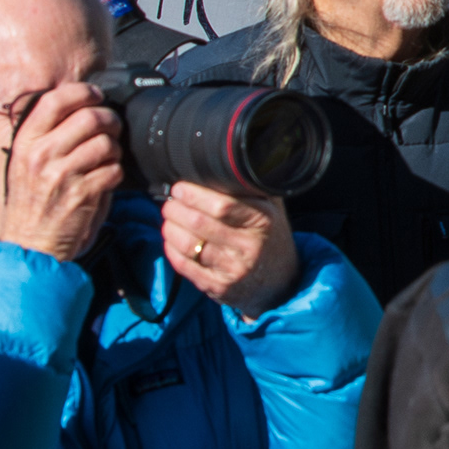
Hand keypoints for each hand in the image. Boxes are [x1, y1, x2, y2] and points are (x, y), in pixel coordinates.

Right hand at [0, 82, 124, 265]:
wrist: (29, 244)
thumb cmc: (30, 203)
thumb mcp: (24, 164)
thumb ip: (46, 137)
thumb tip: (80, 109)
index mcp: (25, 143)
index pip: (55, 100)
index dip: (82, 92)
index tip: (95, 95)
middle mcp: (41, 155)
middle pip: (88, 117)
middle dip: (109, 119)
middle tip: (112, 127)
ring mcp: (62, 174)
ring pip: (105, 142)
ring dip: (115, 147)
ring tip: (108, 156)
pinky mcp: (82, 193)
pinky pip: (113, 169)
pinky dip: (116, 172)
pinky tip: (106, 177)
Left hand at [163, 178, 297, 315]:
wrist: (281, 283)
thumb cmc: (270, 237)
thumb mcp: (273, 208)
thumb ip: (252, 187)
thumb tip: (225, 162)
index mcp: (263, 221)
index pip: (222, 206)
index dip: (194, 195)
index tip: (179, 188)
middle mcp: (250, 247)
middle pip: (200, 224)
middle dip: (176, 209)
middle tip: (169, 202)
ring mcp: (234, 270)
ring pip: (189, 245)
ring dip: (170, 228)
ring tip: (168, 218)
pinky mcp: (219, 287)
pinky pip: (185, 266)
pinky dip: (171, 250)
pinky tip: (171, 240)